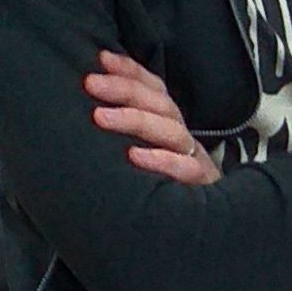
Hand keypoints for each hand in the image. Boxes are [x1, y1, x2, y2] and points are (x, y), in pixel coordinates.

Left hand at [85, 50, 216, 184]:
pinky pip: (187, 169)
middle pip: (159, 103)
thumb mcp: (145, 159)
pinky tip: (134, 158)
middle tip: (90, 83)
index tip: (101, 59)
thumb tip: (87, 116)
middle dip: (125, 88)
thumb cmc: (163, 191)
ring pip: (171, 131)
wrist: (203, 232)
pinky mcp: (201, 187)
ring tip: (100, 117)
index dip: (130, 71)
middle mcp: (182, 138)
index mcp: (168, 127)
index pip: (153, 90)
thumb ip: (126, 138)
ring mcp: (194, 160)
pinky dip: (163, 161)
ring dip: (136, 120)